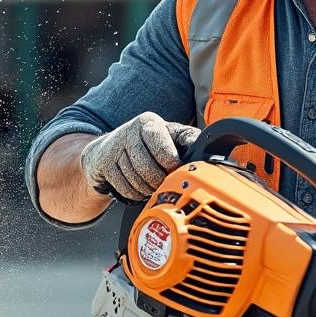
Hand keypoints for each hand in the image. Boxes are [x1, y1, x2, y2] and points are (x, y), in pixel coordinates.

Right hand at [79, 112, 199, 201]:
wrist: (107, 150)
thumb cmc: (147, 144)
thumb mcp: (170, 136)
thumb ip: (189, 140)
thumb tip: (211, 148)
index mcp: (149, 123)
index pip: (164, 151)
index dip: (172, 165)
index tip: (176, 170)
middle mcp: (130, 131)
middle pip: (149, 170)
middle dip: (159, 181)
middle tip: (164, 182)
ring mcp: (114, 148)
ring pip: (136, 181)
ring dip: (147, 189)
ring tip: (151, 185)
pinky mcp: (104, 164)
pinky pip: (124, 188)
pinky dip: (134, 193)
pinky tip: (138, 187)